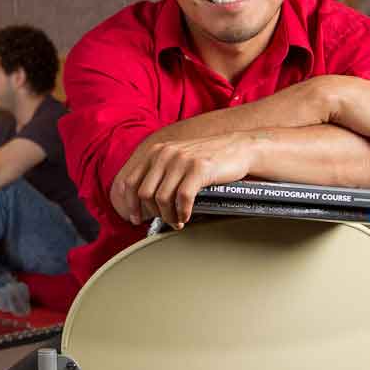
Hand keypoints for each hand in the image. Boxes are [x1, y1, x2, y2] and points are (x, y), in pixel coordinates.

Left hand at [111, 133, 256, 229]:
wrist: (239, 148)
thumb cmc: (208, 158)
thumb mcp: (177, 158)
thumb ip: (160, 172)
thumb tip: (143, 201)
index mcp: (156, 152)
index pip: (130, 181)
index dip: (130, 204)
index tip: (135, 218)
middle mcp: (165, 153)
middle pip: (144, 193)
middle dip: (152, 213)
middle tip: (164, 221)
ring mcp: (181, 160)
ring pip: (162, 198)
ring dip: (168, 216)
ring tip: (177, 221)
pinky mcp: (198, 168)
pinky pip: (182, 199)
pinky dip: (183, 212)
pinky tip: (187, 216)